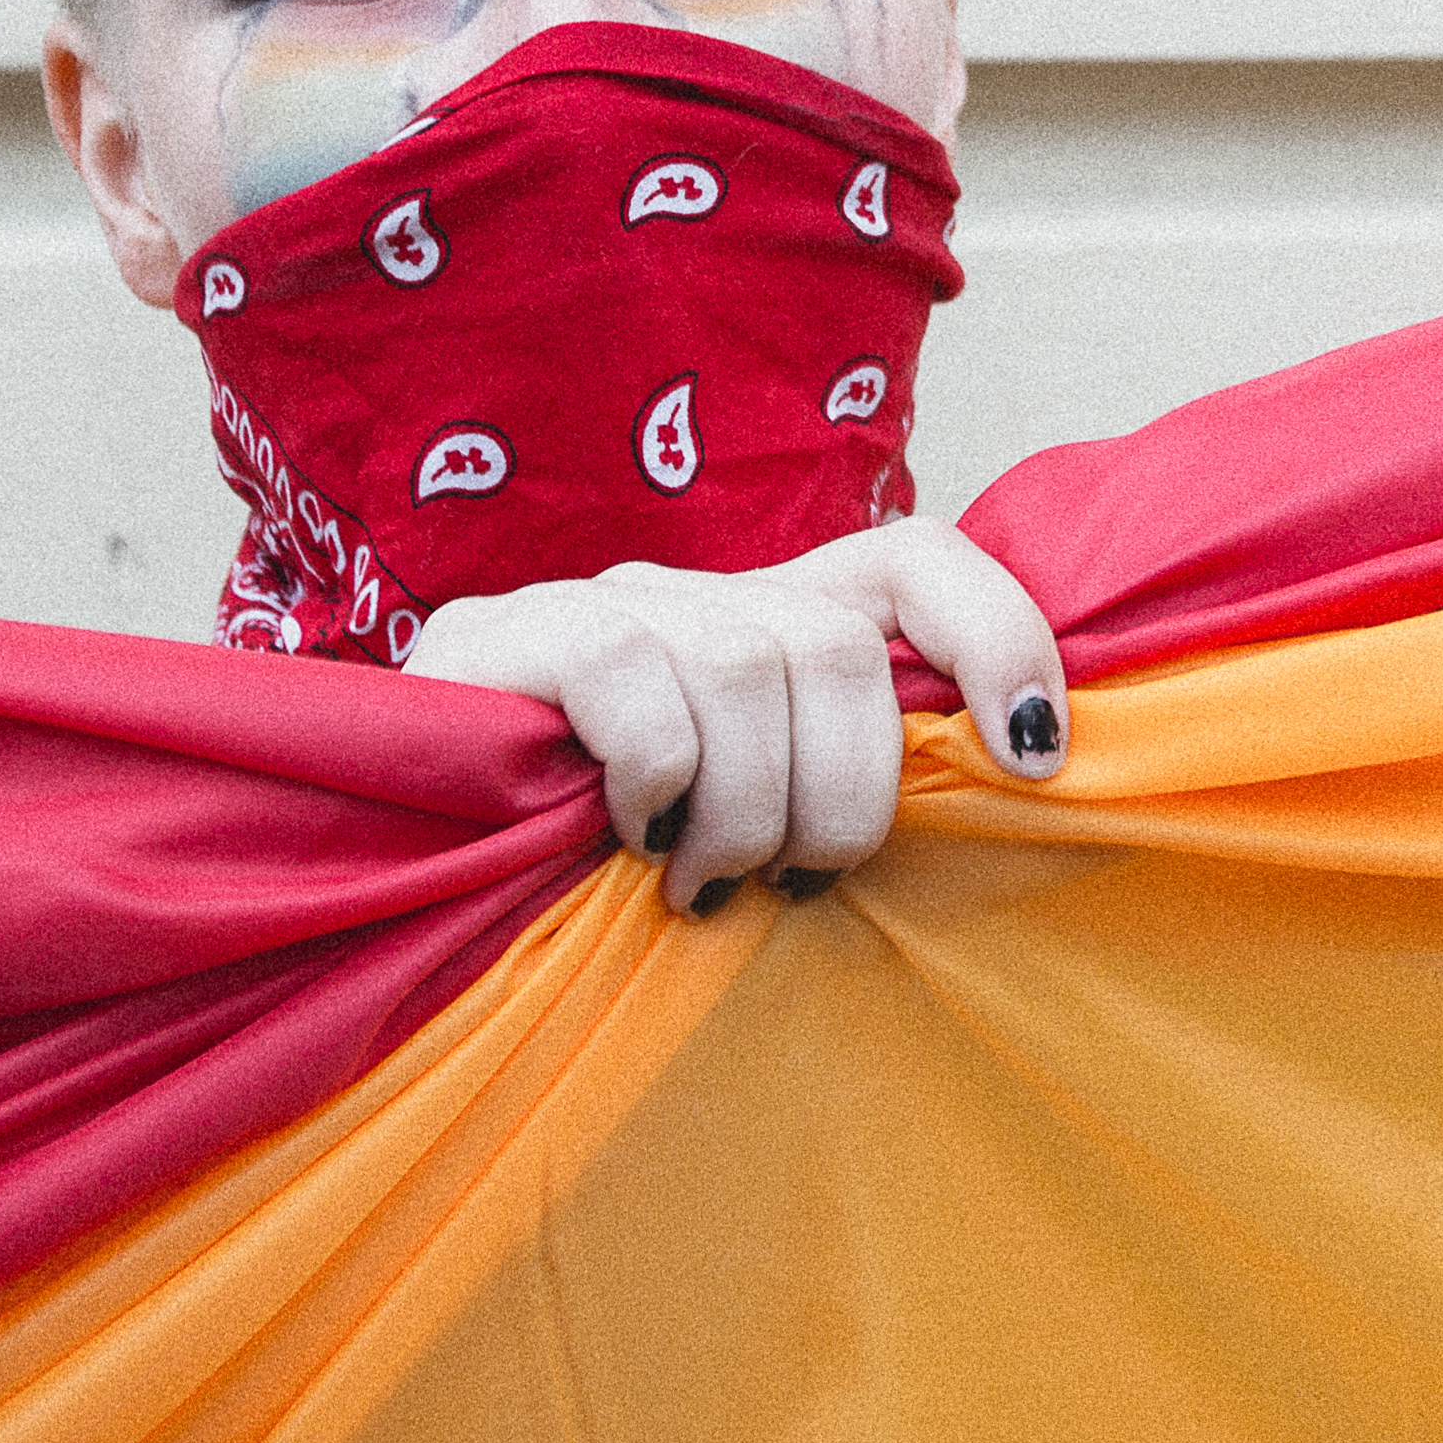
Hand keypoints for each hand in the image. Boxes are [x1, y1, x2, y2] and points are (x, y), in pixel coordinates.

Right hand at [398, 518, 1068, 914]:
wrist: (407, 845)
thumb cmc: (613, 866)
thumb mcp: (756, 828)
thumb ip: (843, 792)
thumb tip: (994, 802)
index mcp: (779, 625)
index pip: (918, 563)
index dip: (1000, 636)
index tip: (1036, 756)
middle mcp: (703, 592)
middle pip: (840, 646)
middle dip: (845, 793)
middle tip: (794, 879)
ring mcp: (608, 603)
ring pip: (752, 667)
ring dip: (746, 808)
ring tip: (702, 879)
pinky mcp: (513, 632)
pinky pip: (637, 683)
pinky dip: (656, 780)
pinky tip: (628, 838)